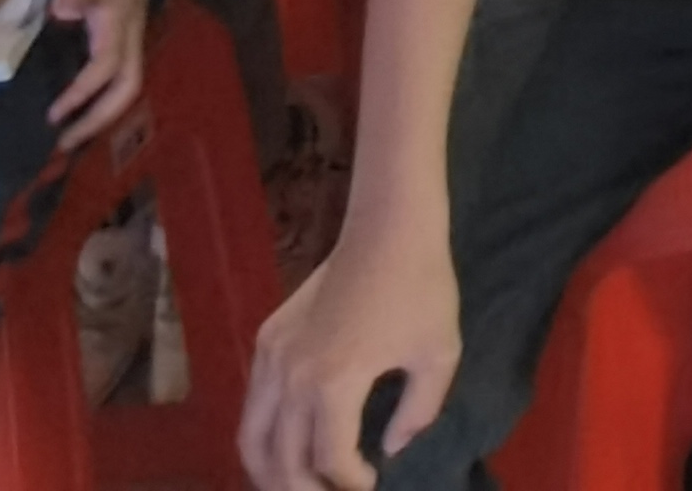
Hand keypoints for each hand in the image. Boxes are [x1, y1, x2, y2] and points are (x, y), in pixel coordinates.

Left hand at [40, 0, 150, 145]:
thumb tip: (67, 13)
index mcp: (119, 17)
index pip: (107, 65)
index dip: (82, 93)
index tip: (53, 114)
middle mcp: (130, 34)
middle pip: (127, 87)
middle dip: (99, 119)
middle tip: (63, 144)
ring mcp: (130, 38)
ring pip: (126, 86)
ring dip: (100, 116)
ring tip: (68, 137)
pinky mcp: (123, 41)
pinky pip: (117, 78)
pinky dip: (99, 101)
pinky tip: (75, 111)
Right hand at [246, 228, 460, 490]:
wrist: (389, 228)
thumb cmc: (423, 287)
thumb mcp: (439, 354)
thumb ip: (418, 412)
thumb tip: (389, 450)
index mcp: (335, 383)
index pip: (329, 459)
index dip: (350, 483)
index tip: (374, 485)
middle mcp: (292, 376)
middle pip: (281, 459)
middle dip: (305, 490)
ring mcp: (272, 358)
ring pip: (252, 437)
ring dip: (271, 471)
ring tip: (302, 485)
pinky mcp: (266, 340)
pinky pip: (253, 404)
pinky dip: (263, 435)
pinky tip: (288, 445)